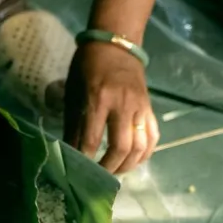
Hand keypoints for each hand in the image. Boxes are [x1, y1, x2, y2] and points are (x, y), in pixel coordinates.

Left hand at [63, 41, 157, 173]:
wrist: (116, 46)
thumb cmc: (87, 68)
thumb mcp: (73, 93)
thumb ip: (73, 124)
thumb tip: (70, 152)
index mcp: (97, 99)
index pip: (91, 139)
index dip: (85, 160)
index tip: (78, 173)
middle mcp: (121, 105)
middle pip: (120, 147)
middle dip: (108, 167)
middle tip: (98, 177)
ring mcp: (139, 107)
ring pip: (139, 146)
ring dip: (127, 165)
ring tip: (115, 172)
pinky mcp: (149, 108)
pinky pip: (152, 136)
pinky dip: (145, 153)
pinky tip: (134, 161)